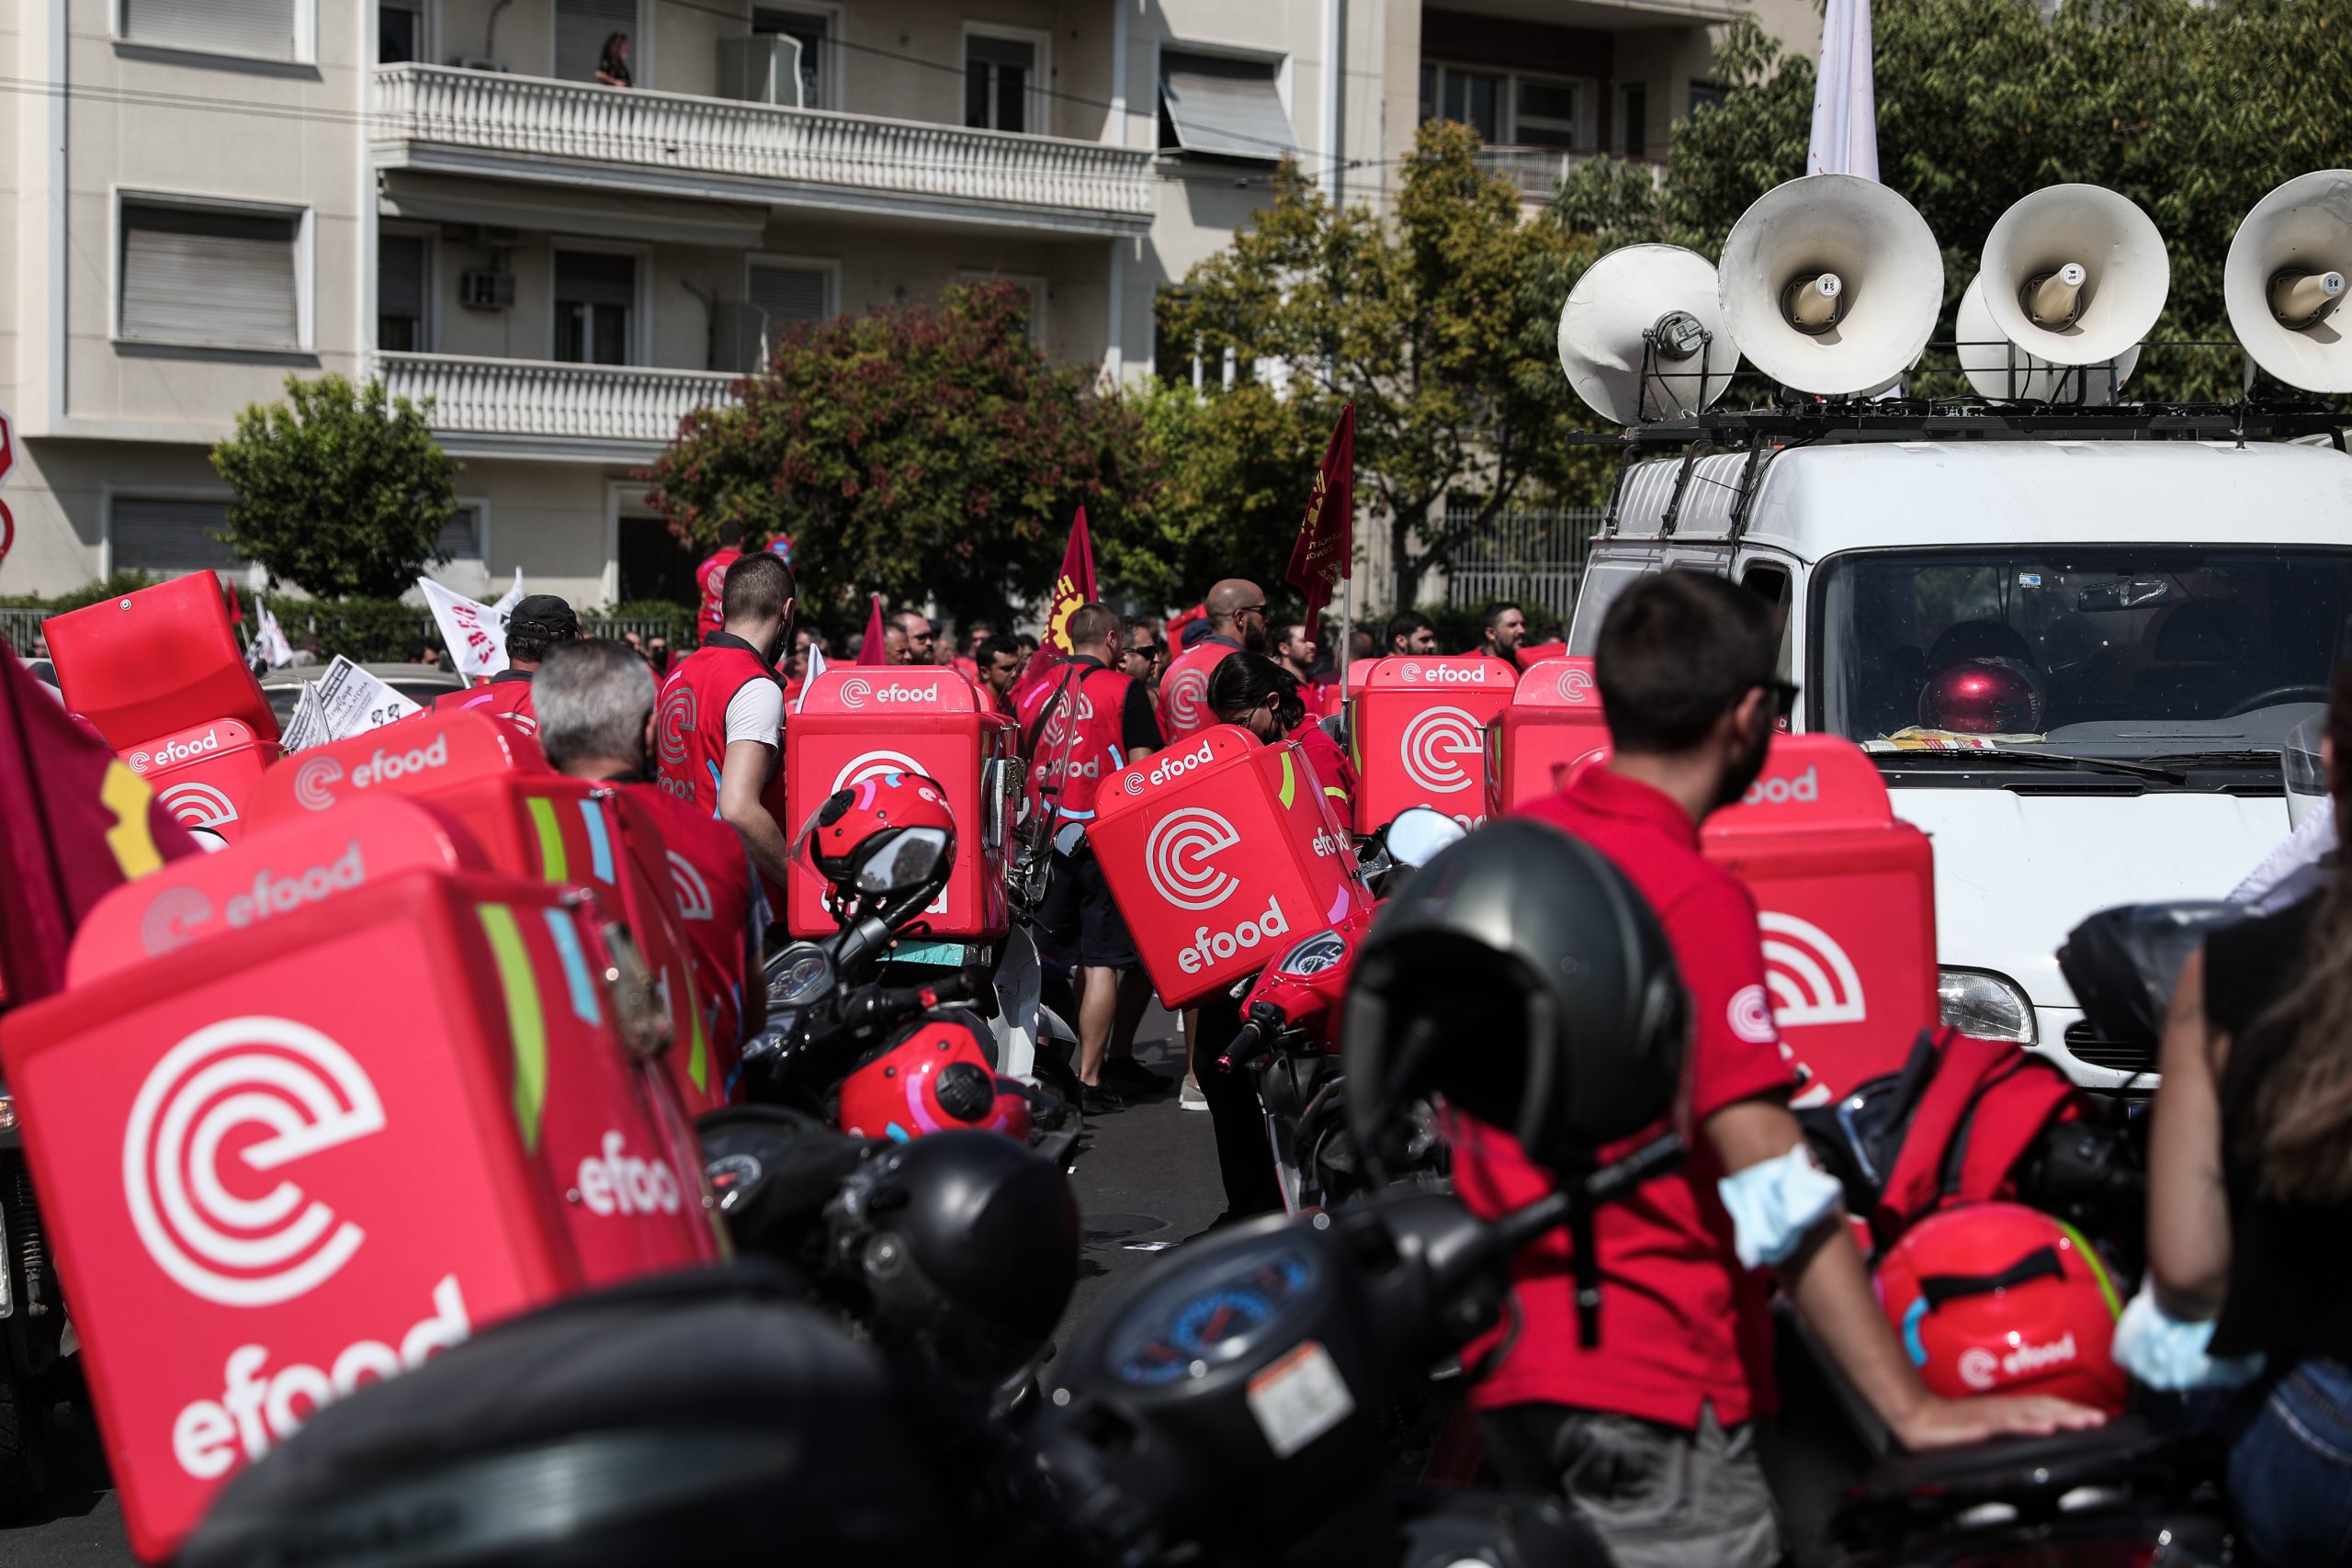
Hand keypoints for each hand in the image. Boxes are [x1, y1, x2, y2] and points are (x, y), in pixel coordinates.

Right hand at [1890, 1393, 2106, 1451]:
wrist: (1915, 1416)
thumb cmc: (1951, 1423)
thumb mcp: (1987, 1424)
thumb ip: (2013, 1425)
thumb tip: (2046, 1426)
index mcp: (2007, 1409)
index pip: (2046, 1405)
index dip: (2072, 1410)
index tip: (2098, 1418)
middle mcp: (2000, 1409)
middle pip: (2039, 1407)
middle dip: (2069, 1414)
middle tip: (2095, 1420)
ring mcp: (1986, 1416)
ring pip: (2021, 1415)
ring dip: (2045, 1419)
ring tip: (2067, 1424)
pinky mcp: (1970, 1425)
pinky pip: (1994, 1426)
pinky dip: (2012, 1427)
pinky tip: (2027, 1430)